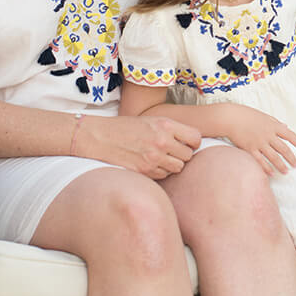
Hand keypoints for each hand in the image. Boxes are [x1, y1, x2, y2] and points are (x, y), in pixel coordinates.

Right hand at [84, 115, 201, 179]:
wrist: (100, 137)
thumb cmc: (125, 127)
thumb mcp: (151, 120)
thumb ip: (171, 130)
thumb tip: (192, 141)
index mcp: (165, 125)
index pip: (195, 137)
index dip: (193, 142)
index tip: (187, 143)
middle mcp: (162, 141)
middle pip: (188, 155)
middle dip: (182, 154)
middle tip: (171, 151)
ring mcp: (153, 158)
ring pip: (178, 168)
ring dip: (172, 164)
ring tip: (160, 157)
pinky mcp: (145, 171)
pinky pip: (163, 175)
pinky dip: (160, 172)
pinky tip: (150, 163)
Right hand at [220, 104, 295, 175]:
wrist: (231, 118)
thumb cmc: (247, 115)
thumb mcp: (264, 116)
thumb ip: (276, 122)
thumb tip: (286, 127)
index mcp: (273, 126)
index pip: (290, 135)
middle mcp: (268, 135)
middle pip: (284, 149)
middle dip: (291, 158)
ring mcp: (259, 142)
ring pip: (274, 157)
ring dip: (281, 165)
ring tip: (286, 172)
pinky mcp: (250, 148)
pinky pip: (260, 160)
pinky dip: (267, 167)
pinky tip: (272, 173)